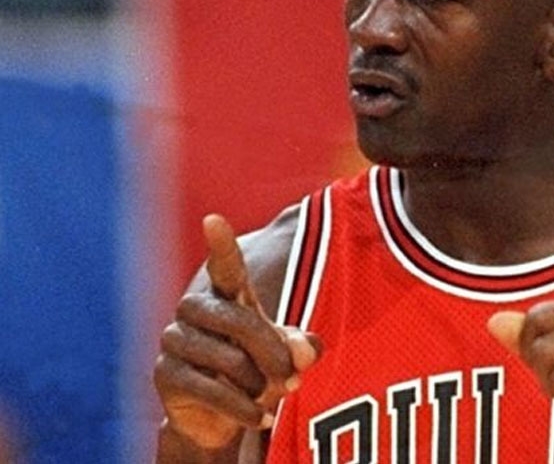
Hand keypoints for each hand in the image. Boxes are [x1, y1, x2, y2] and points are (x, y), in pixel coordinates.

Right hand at [154, 214, 319, 449]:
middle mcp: (195, 310)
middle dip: (272, 352)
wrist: (223, 415)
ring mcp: (175, 340)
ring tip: (268, 395)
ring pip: (228, 359)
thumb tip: (304, 350)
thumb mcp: (286, 356)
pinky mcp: (165, 374)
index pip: (225, 267)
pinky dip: (243, 408)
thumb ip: (300, 348)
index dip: (221, 246)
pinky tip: (259, 417)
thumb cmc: (257, 370)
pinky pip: (211, 390)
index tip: (213, 220)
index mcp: (226, 296)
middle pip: (238, 321)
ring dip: (258, 384)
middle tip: (292, 377)